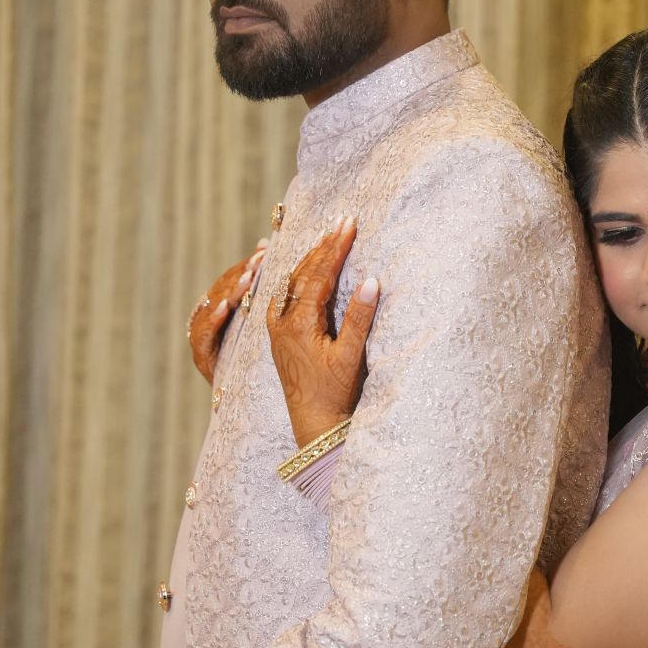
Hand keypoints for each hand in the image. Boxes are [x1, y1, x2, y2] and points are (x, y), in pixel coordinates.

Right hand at [186, 239, 267, 383]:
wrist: (256, 404)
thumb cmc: (259, 356)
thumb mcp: (259, 318)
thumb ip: (257, 286)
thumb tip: (263, 243)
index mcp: (225, 309)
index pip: (234, 280)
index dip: (247, 264)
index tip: (264, 250)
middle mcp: (210, 321)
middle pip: (221, 291)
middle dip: (240, 274)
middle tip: (258, 261)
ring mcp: (204, 340)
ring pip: (212, 309)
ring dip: (229, 292)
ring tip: (247, 280)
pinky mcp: (203, 360)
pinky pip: (203, 337)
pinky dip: (212, 321)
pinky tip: (225, 309)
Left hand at [266, 219, 379, 448]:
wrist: (313, 424)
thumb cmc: (335, 394)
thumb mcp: (351, 356)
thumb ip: (359, 318)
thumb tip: (371, 280)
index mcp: (298, 324)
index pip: (318, 275)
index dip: (335, 248)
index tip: (349, 225)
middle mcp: (281, 323)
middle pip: (301, 274)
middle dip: (322, 247)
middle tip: (340, 223)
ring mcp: (276, 330)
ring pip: (288, 284)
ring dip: (307, 260)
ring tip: (324, 238)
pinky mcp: (278, 337)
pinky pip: (282, 297)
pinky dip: (294, 277)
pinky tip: (300, 271)